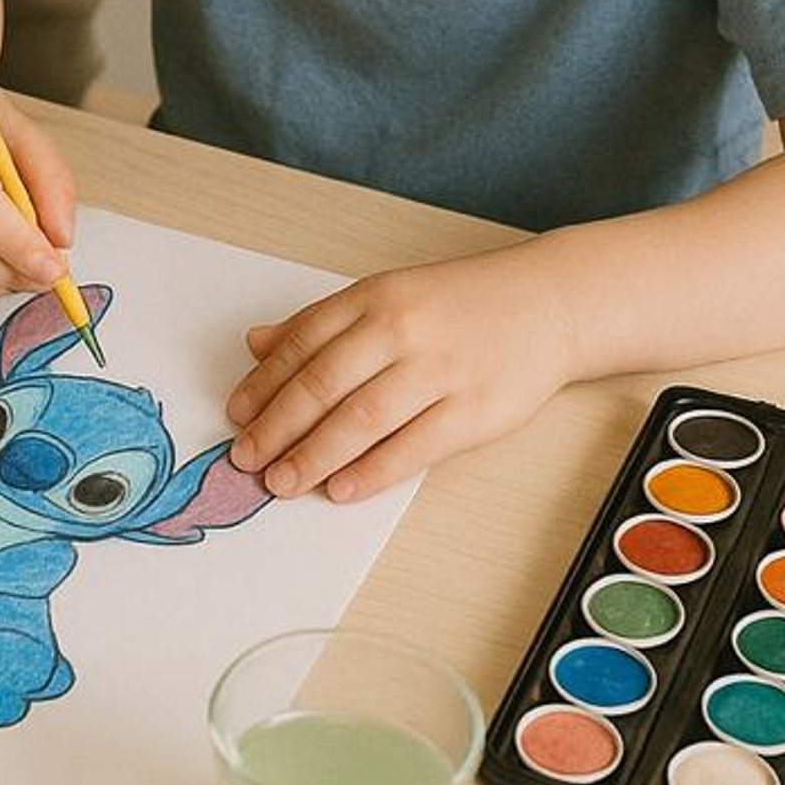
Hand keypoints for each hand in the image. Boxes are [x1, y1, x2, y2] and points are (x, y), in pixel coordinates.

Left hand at [224, 246, 578, 501]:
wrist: (548, 304)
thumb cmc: (460, 304)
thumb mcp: (387, 295)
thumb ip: (322, 322)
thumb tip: (257, 344)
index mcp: (375, 298)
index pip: (303, 343)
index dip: (263, 384)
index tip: (237, 415)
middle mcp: (403, 331)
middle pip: (323, 385)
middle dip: (277, 427)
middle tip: (247, 459)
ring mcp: (440, 372)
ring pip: (361, 420)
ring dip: (313, 456)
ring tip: (282, 482)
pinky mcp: (475, 411)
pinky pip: (412, 448)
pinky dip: (370, 472)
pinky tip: (340, 488)